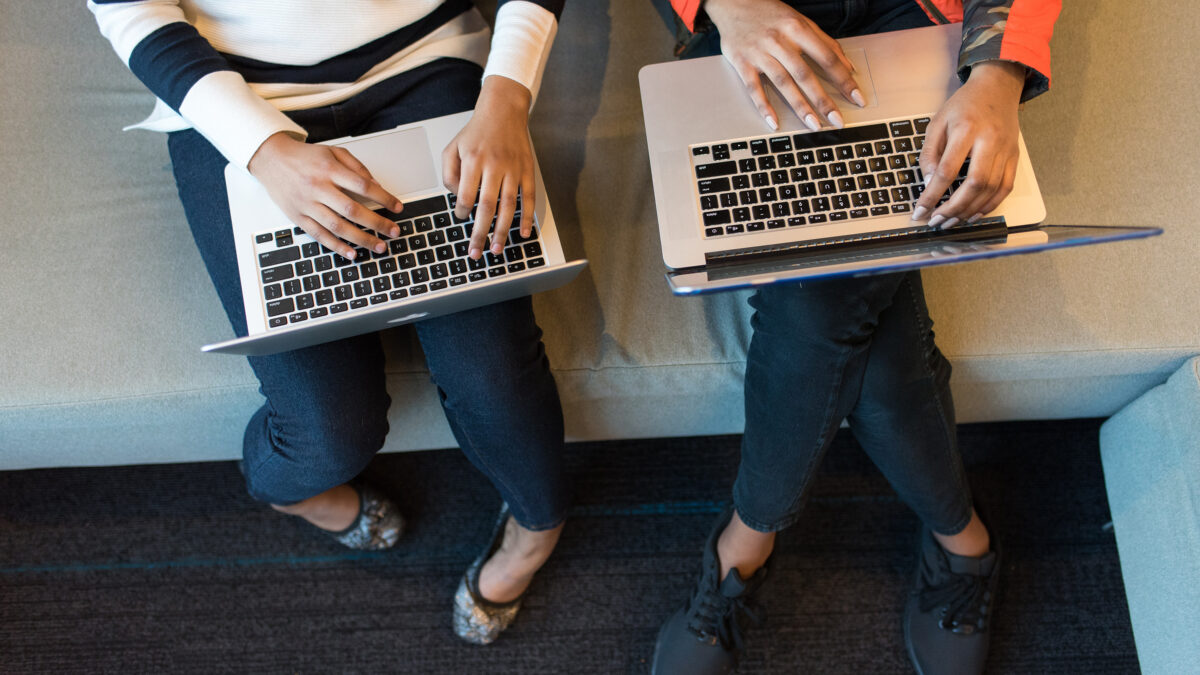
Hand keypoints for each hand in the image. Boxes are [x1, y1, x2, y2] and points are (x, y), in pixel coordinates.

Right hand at [248, 133, 403, 259]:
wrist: (270, 159)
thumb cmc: (305, 157)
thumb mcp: (333, 152)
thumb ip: (356, 167)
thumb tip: (376, 185)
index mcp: (329, 169)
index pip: (363, 186)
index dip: (384, 198)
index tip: (398, 207)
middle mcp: (318, 187)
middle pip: (353, 209)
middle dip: (377, 223)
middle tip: (394, 232)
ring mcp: (307, 204)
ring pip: (337, 226)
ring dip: (361, 239)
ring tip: (379, 246)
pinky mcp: (298, 217)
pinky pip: (319, 235)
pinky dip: (337, 246)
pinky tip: (352, 253)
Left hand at [442, 75, 535, 259]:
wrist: (504, 110)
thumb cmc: (476, 132)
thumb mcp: (452, 147)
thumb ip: (449, 174)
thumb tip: (458, 198)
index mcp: (473, 160)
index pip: (466, 195)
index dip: (461, 211)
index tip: (461, 217)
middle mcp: (494, 165)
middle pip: (487, 206)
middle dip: (480, 233)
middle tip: (476, 252)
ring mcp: (513, 169)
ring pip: (508, 206)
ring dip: (502, 230)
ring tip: (496, 249)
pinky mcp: (527, 171)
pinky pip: (528, 198)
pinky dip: (526, 217)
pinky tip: (523, 233)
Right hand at [704, 0, 863, 130]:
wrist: (733, 3)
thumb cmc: (769, 13)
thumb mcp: (800, 21)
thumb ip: (825, 42)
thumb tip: (848, 66)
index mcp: (797, 28)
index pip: (826, 57)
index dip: (844, 79)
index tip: (856, 97)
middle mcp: (779, 40)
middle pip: (805, 74)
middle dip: (823, 99)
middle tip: (837, 120)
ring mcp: (759, 52)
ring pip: (783, 83)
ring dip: (799, 106)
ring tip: (813, 125)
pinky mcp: (742, 62)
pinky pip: (754, 87)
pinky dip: (764, 105)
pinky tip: (774, 121)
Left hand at [914, 61, 1025, 227]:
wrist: (997, 87)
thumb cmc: (964, 105)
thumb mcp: (937, 123)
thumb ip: (930, 153)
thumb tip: (929, 183)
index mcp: (966, 129)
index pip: (948, 170)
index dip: (933, 195)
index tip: (921, 211)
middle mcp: (990, 140)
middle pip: (975, 184)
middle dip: (954, 208)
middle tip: (937, 221)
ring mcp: (1005, 149)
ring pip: (991, 189)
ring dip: (970, 211)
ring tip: (951, 221)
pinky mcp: (1014, 156)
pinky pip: (1005, 187)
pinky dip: (990, 205)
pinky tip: (974, 214)